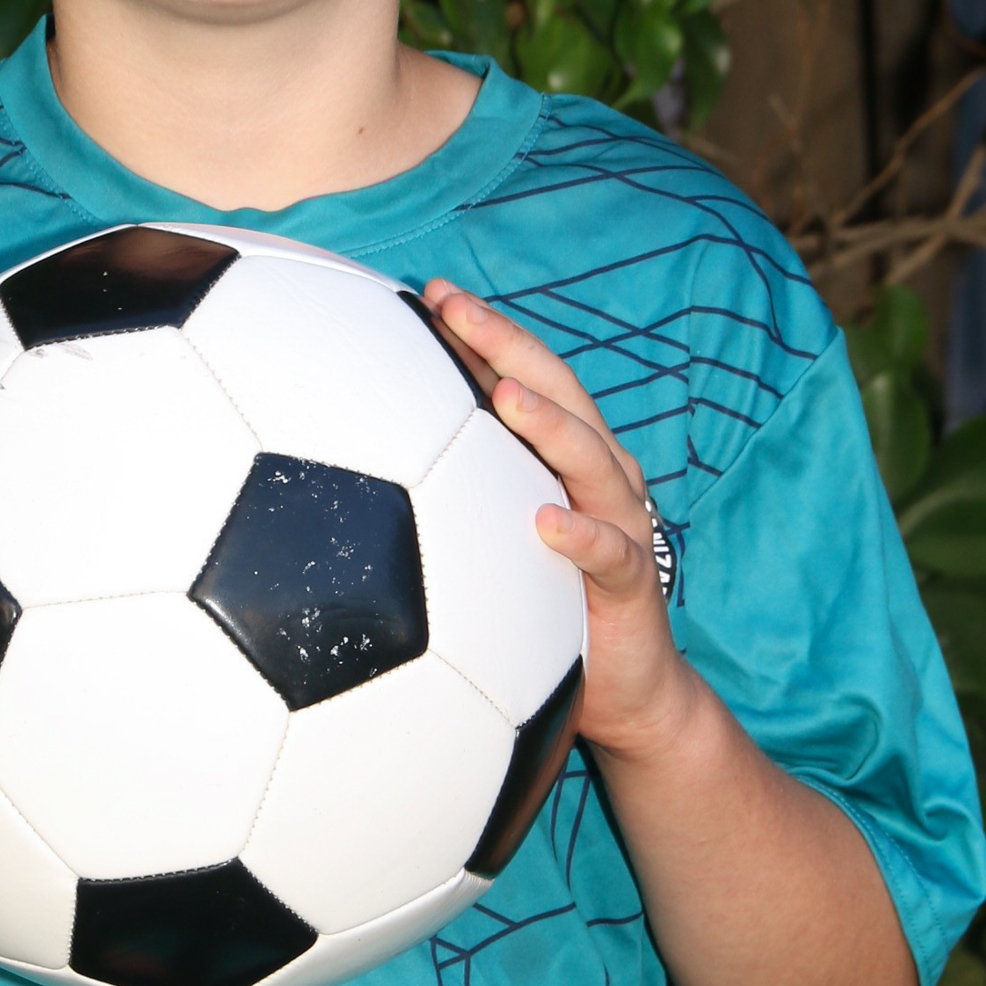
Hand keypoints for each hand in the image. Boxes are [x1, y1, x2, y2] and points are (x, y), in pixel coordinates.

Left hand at [423, 279, 695, 762]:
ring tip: (506, 396)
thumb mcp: (489, 550)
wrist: (625, 693)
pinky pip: (610, 554)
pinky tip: (545, 524)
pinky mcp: (632, 583)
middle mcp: (596, 477)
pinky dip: (582, 536)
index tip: (431, 292)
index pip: (524, 378)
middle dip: (508, 345)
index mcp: (561, 459)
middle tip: (456, 308)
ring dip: (550, 425)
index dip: (484, 333)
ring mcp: (620, 524)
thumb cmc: (546, 613)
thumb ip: (449, 506)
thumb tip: (354, 480)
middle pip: (559, 394)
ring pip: (591, 459)